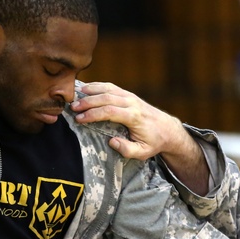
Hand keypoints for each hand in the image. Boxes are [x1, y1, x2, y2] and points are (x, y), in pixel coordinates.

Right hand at [71, 82, 190, 160]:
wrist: (167, 129)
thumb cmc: (153, 142)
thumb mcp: (143, 152)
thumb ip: (127, 149)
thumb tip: (111, 142)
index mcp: (134, 117)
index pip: (110, 112)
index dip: (93, 114)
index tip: (80, 119)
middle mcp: (132, 103)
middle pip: (106, 98)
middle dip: (87, 102)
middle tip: (72, 108)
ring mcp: (130, 96)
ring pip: (107, 89)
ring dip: (90, 91)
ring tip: (75, 96)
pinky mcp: (128, 94)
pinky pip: (111, 87)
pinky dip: (97, 86)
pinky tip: (85, 88)